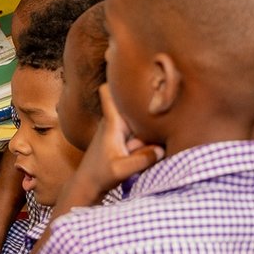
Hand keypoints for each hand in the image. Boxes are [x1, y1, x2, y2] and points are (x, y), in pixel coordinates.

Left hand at [67, 87, 162, 203]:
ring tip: (163, 123)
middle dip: (144, 100)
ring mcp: (121, 131)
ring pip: (141, 121)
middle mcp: (116, 123)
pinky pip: (142, 134)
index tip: (129, 68)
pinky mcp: (126, 141)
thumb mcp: (121, 170)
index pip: (107, 91)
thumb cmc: (100, 176)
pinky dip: (149, 137)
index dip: (116, 78)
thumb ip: (142, 160)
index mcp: (112, 123)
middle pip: (133, 104)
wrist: (88, 186)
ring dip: (149, 124)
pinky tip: (158, 144)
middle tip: (164, 91)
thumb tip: (161, 149)